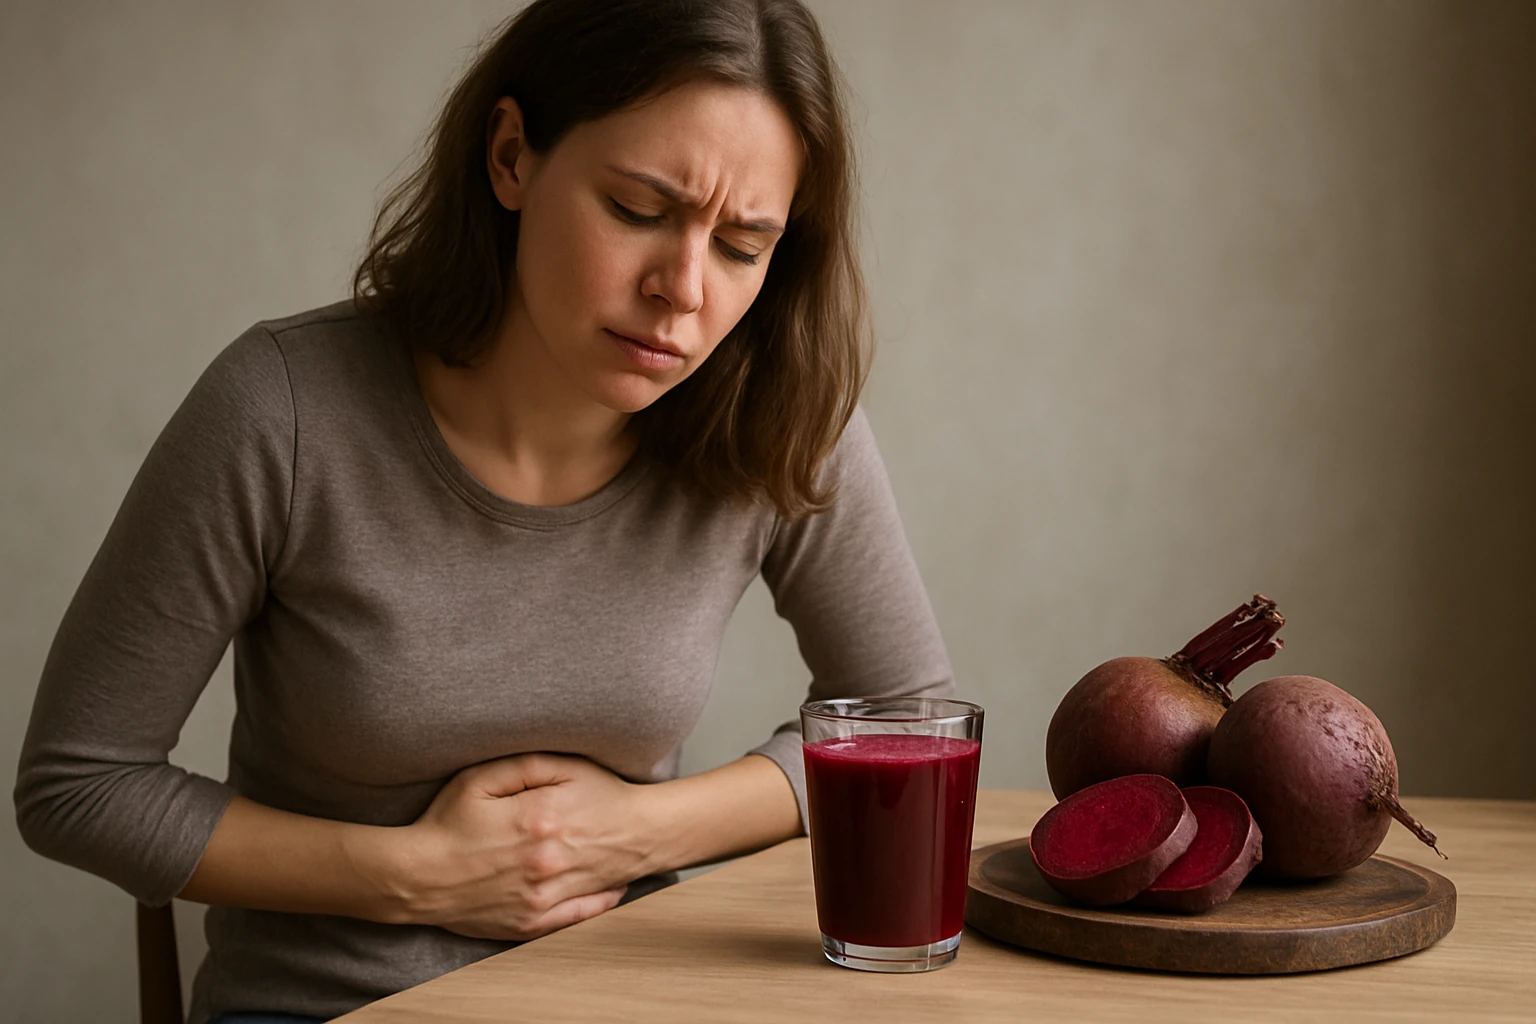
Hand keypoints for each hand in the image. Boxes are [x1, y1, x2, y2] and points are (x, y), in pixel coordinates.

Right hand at [395, 752, 656, 940]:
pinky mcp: (532, 923)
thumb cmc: (446, 822)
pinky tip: (613, 890)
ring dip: (618, 870)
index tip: (626, 797)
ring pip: (599, 884)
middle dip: (621, 835)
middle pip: (603, 846)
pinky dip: (601, 904)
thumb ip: (528, 765)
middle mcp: (547, 861)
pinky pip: (580, 917)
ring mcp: (542, 896)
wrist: (416, 877)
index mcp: (539, 818)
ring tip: (629, 856)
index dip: (608, 800)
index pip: (592, 804)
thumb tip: (564, 760)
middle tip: (639, 826)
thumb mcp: (482, 778)